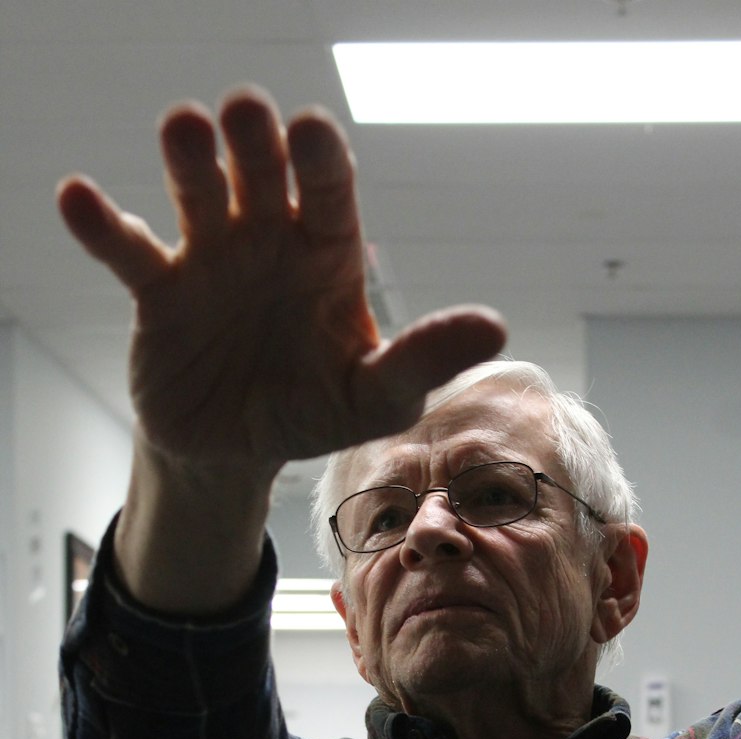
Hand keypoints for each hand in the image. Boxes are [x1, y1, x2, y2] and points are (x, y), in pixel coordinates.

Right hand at [57, 88, 505, 474]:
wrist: (240, 452)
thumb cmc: (315, 409)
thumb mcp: (375, 398)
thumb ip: (423, 361)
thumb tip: (493, 328)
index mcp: (326, 252)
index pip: (328, 189)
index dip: (319, 160)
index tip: (312, 134)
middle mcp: (268, 238)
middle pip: (260, 171)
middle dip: (254, 140)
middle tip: (246, 117)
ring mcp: (210, 259)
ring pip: (196, 191)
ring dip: (187, 158)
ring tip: (184, 130)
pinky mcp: (158, 294)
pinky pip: (128, 250)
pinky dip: (100, 224)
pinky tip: (78, 198)